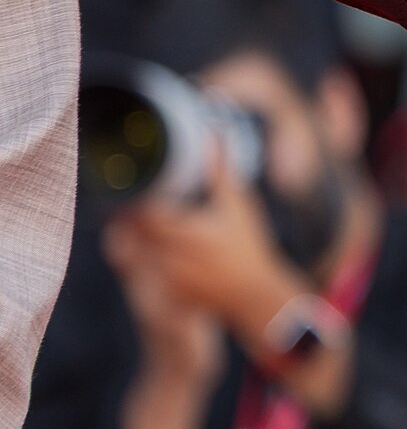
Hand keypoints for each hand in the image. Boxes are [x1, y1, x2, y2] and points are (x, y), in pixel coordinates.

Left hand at [102, 148, 301, 357]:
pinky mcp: (170, 295)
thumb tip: (215, 132)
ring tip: (136, 229)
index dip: (132, 202)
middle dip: (131, 221)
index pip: (142, 214)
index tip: (130, 189)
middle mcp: (173, 258)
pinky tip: (155, 256)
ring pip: (137, 256)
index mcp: (186, 233)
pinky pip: (147, 277)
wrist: (256, 294)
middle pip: (134, 235)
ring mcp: (169, 280)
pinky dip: (148, 265)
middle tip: (127, 206)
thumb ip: (221, 170)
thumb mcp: (238, 205)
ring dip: (136, 242)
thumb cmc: (249, 246)